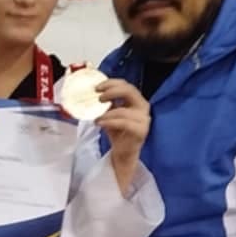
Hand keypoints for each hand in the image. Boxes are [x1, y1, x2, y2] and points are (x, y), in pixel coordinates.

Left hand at [95, 79, 149, 193]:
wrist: (123, 152)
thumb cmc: (117, 132)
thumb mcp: (109, 114)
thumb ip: (106, 103)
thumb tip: (91, 93)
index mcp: (137, 100)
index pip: (126, 85)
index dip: (111, 83)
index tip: (96, 87)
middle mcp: (143, 107)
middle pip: (129, 91)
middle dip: (112, 91)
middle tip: (98, 97)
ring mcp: (143, 119)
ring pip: (124, 110)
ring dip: (107, 113)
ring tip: (96, 117)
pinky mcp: (140, 131)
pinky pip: (124, 123)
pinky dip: (110, 121)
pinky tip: (100, 123)